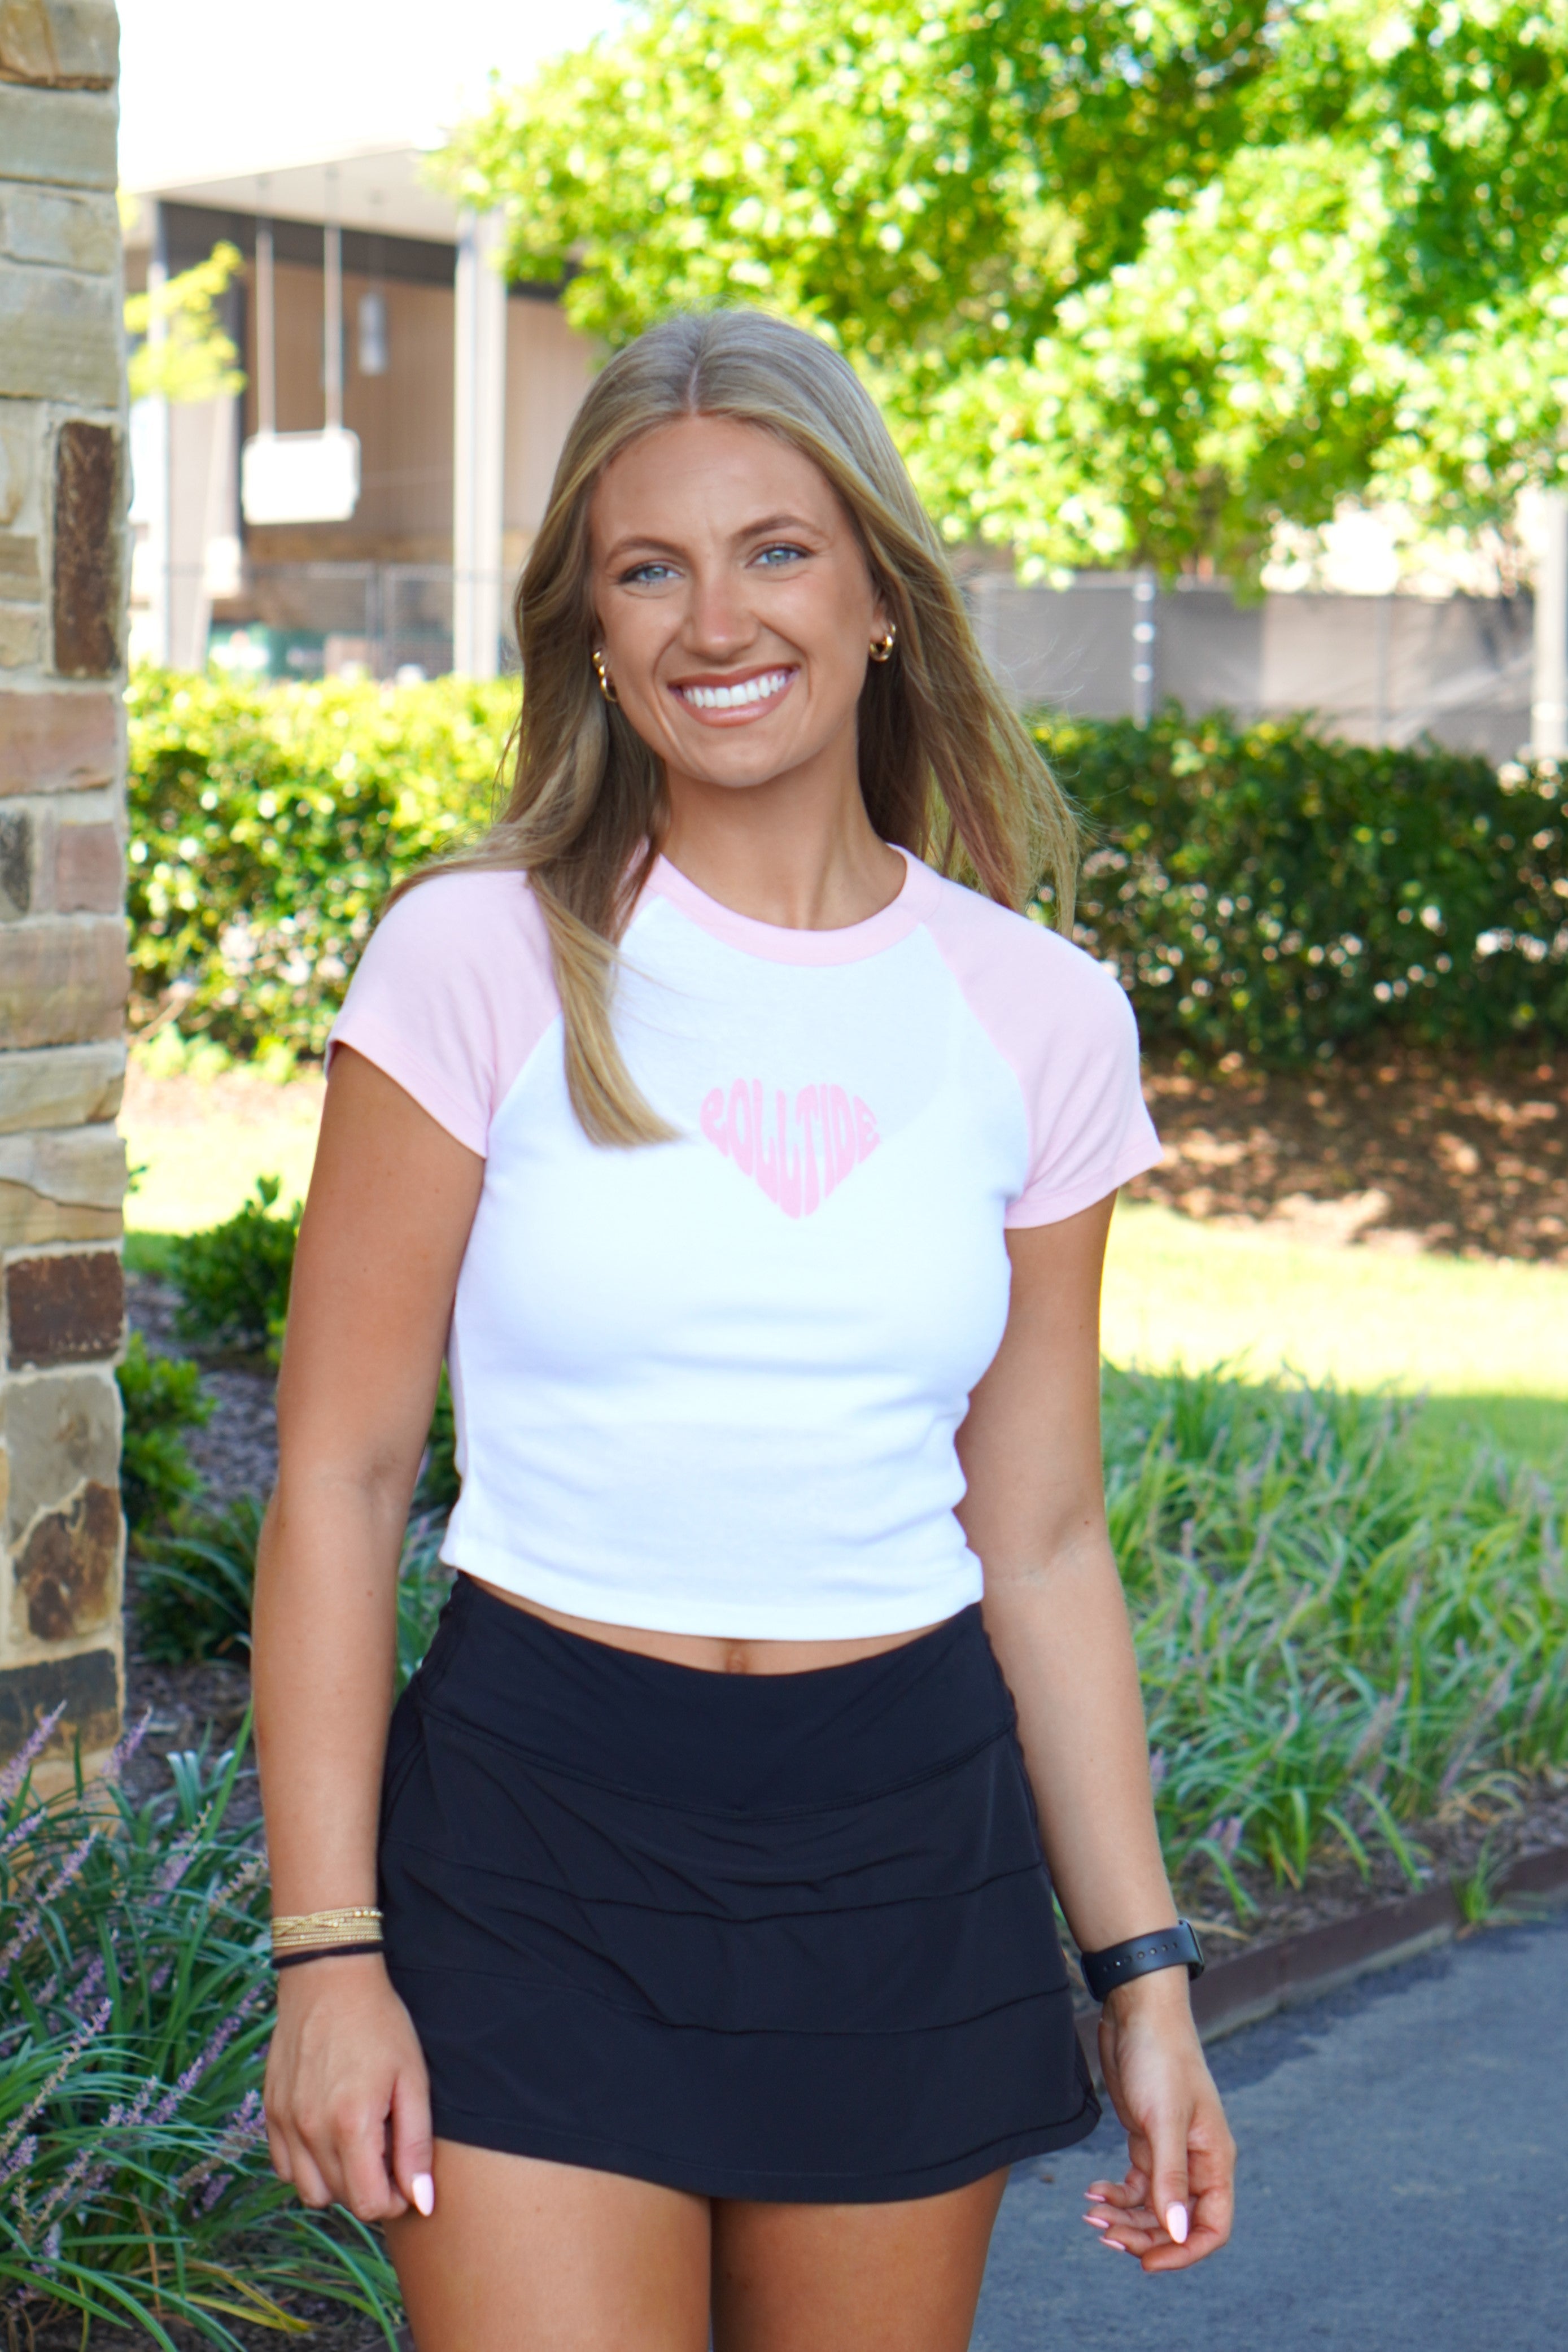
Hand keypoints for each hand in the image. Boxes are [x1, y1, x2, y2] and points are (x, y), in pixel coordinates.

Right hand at [264, 1954, 434, 2221]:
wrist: (329, 1977)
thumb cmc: (380, 2024)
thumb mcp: (412, 2079)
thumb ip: (416, 2146)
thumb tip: (422, 2203)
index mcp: (350, 2125)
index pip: (368, 2204)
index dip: (395, 2199)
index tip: (407, 2175)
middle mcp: (309, 2130)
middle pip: (340, 2199)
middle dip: (370, 2188)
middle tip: (388, 2149)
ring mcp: (284, 2123)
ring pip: (309, 2190)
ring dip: (337, 2182)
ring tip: (359, 2144)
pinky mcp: (270, 2112)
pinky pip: (285, 2166)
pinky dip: (308, 2164)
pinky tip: (330, 2133)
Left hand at [1085, 1966, 1234, 2271]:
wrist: (1137, 2011)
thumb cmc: (1161, 2058)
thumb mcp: (1163, 2120)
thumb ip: (1170, 2178)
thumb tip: (1177, 2233)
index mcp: (1214, 2160)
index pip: (1213, 2227)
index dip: (1184, 2252)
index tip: (1147, 2262)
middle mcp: (1196, 2161)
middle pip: (1176, 2222)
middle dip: (1143, 2236)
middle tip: (1106, 2234)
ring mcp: (1170, 2151)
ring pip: (1152, 2207)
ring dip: (1124, 2217)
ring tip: (1091, 2214)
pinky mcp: (1145, 2139)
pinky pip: (1135, 2184)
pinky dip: (1115, 2193)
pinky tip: (1092, 2191)